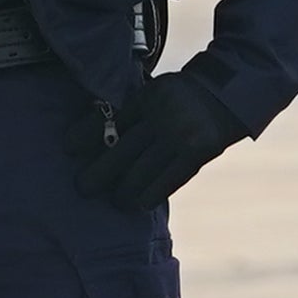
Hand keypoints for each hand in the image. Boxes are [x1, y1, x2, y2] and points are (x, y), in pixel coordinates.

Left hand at [79, 74, 243, 213]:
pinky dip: (148, 196)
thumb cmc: (182, 98)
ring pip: (141, 172)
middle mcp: (163, 115)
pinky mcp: (196, 154)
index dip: (85, 134)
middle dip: (98, 172)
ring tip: (114, 200)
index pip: (111, 119)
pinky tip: (136, 204)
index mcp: (149, 96)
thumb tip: (99, 140)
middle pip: (121, 150)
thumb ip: (134, 112)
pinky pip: (166, 182)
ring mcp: (180, 136)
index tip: (68, 148)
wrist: (229, 95)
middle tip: (83, 187)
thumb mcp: (157, 93)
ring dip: (122, 192)